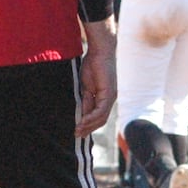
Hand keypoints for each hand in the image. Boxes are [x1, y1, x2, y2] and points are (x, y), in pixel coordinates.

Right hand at [77, 19, 116, 134]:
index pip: (98, 117)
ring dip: (89, 126)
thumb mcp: (86, 87)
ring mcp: (111, 97)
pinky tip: (82, 121)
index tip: (77, 131)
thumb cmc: (92, 66)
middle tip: (76, 135)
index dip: (88, 125)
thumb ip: (86, 101)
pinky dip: (91, 117)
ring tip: (77, 131)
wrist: (99, 52)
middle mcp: (110, 99)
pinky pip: (101, 110)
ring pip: (101, 117)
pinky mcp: (109, 93)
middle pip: (101, 120)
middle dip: (88, 129)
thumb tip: (81, 115)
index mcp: (105, 98)